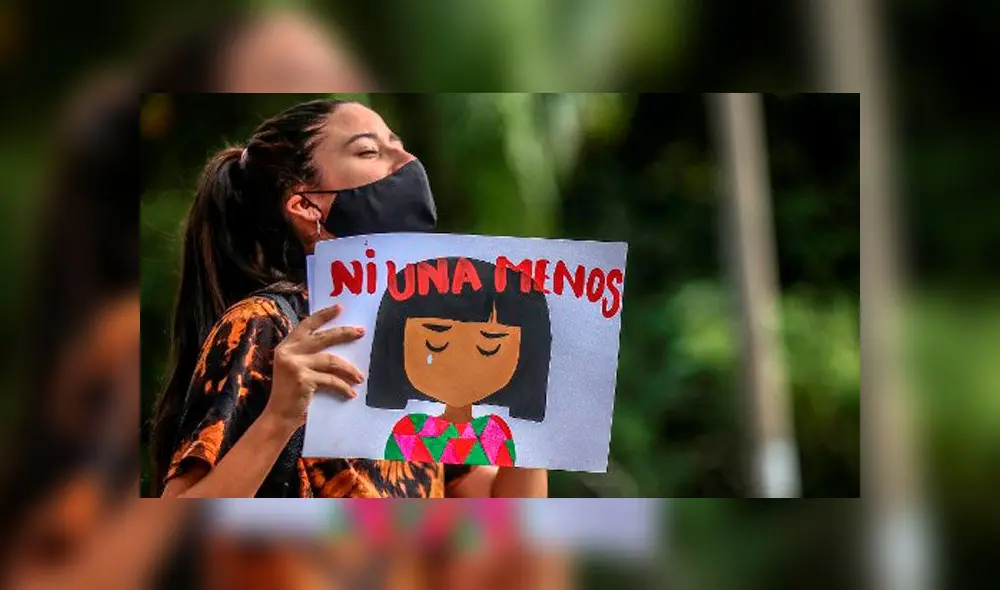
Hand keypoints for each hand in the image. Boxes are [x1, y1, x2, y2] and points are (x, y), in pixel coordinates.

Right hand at [264, 304, 364, 428]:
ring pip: (331, 360)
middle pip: (323, 338)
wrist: (279, 416)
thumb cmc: (291, 393)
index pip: (307, 325)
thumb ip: (308, 355)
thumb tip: (339, 344)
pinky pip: (331, 380)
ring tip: (360, 377)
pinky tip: (351, 393)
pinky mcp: (303, 379)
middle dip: (345, 333)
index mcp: (286, 346)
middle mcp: (289, 352)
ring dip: (349, 369)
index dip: (324, 315)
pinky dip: (343, 387)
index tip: (340, 308)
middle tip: (361, 332)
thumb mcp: (295, 368)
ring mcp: (295, 365)